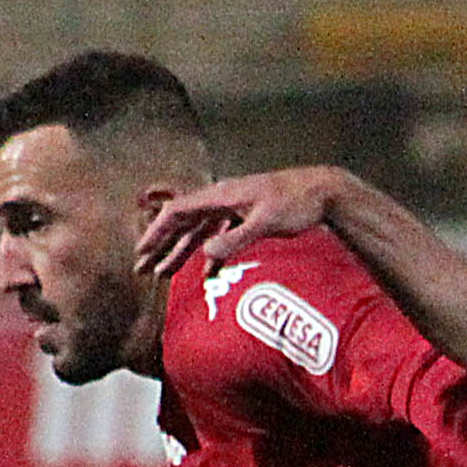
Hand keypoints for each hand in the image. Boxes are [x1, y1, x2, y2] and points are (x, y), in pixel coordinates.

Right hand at [135, 169, 339, 274]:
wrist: (325, 191)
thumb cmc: (298, 202)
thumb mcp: (266, 222)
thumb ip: (235, 239)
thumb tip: (205, 255)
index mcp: (222, 195)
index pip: (178, 211)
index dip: (157, 232)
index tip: (141, 253)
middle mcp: (222, 199)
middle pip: (182, 222)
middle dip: (161, 246)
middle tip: (141, 269)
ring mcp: (234, 208)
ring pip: (199, 231)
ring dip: (181, 252)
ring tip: (162, 274)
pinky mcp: (247, 217)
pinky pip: (220, 237)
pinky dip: (211, 256)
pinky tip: (207, 275)